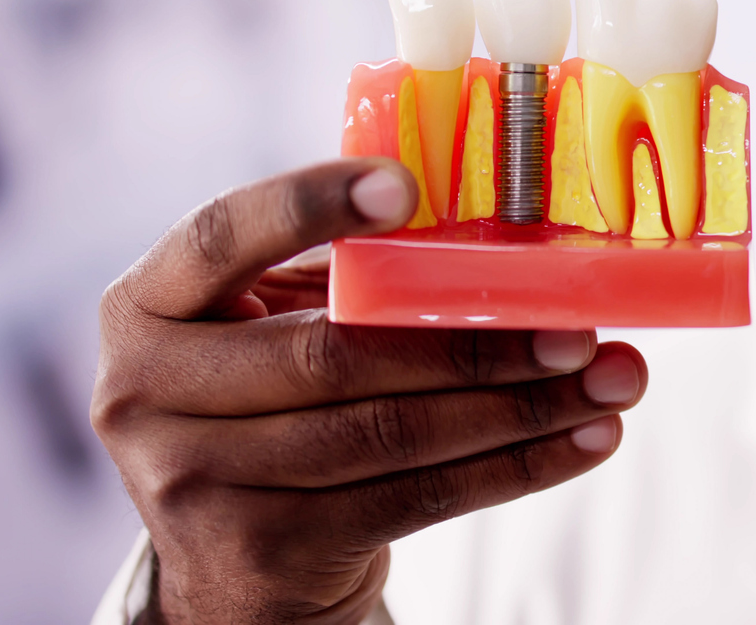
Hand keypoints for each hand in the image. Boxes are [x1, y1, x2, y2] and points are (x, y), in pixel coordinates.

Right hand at [93, 160, 647, 623]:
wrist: (236, 569)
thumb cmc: (280, 406)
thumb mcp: (276, 329)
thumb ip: (348, 279)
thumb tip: (511, 246)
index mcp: (145, 306)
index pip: (221, 236)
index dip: (309, 206)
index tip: (407, 185)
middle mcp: (143, 393)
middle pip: (333, 355)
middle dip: (472, 338)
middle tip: (579, 324)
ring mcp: (192, 483)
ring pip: (387, 432)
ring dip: (518, 406)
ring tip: (611, 380)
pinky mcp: (260, 550)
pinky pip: (414, 497)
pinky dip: (515, 467)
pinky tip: (585, 439)